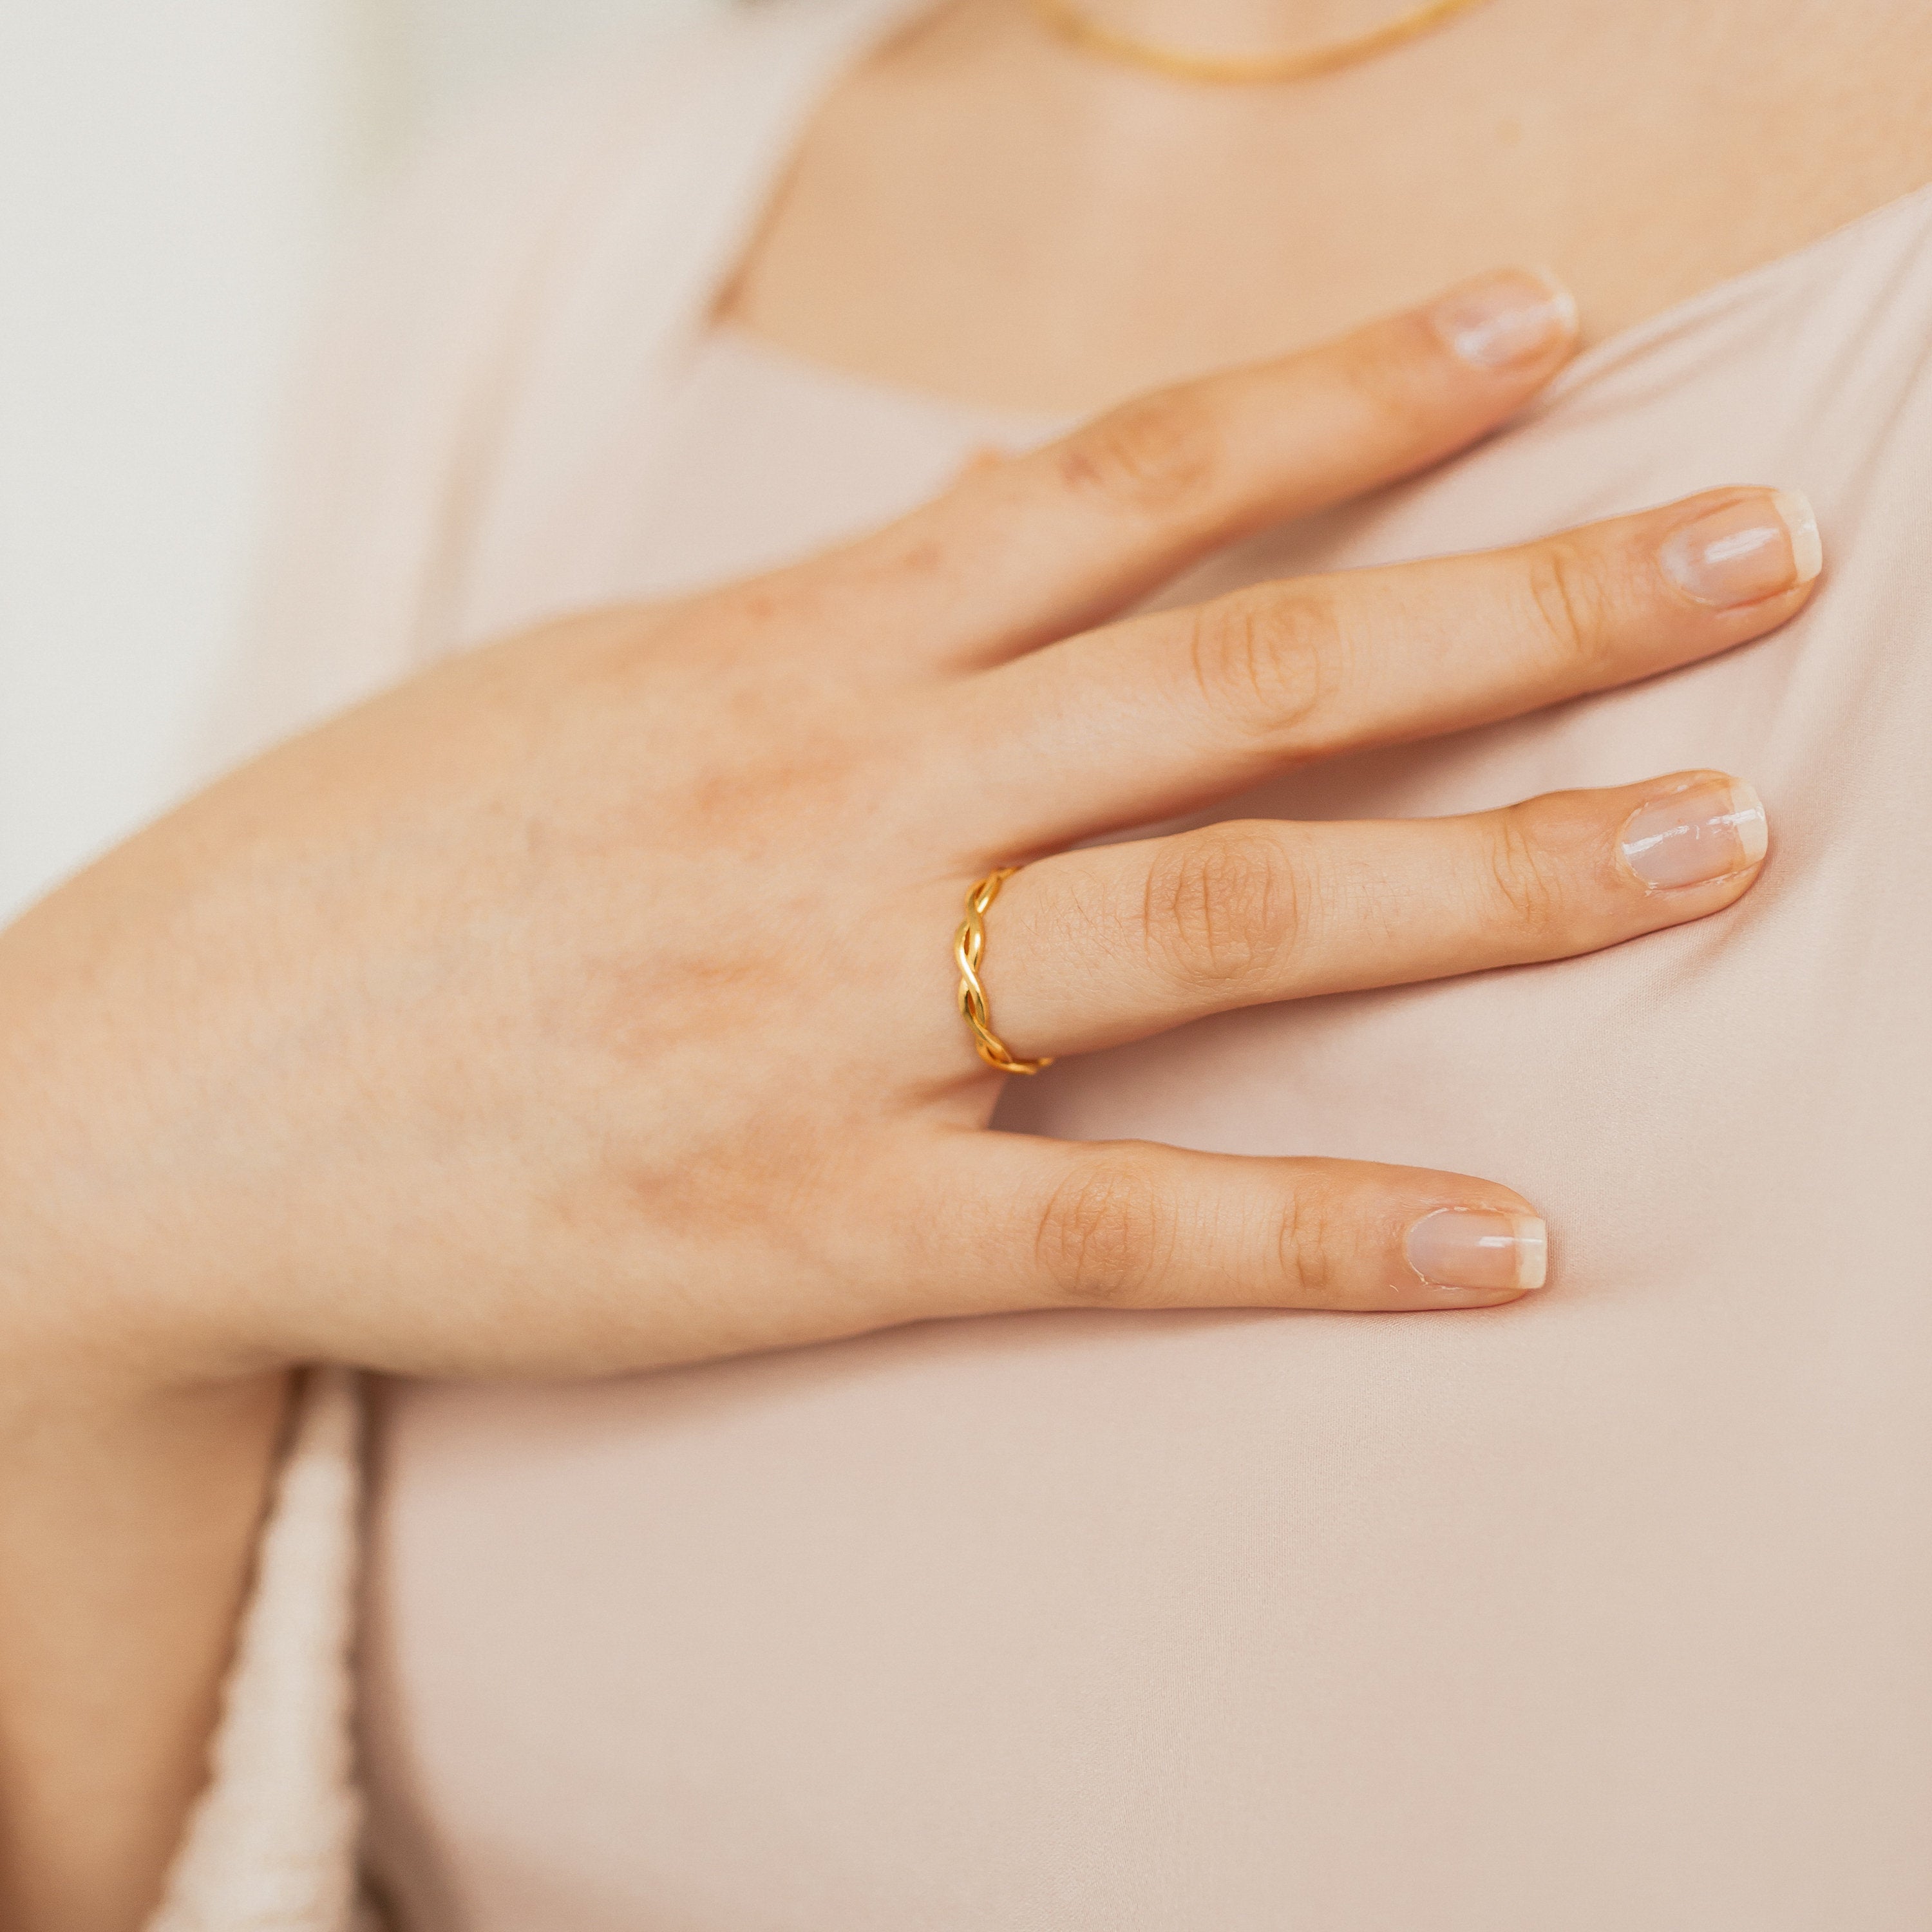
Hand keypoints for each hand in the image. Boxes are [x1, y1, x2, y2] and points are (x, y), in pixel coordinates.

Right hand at [0, 270, 1817, 1384]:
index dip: (1349, 387)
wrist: (150, 1089)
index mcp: (782, 650)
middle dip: (1521, 598)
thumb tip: (999, 580)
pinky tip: (1507, 1243)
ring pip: (1222, 914)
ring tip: (1709, 838)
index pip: (1127, 476)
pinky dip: (1320, 1231)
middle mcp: (838, 806)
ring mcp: (828, 1018)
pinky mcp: (800, 1222)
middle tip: (1757, 556)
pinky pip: (1111, 1225)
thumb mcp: (602, 688)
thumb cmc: (384, 875)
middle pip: (1245, 671)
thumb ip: (824, 645)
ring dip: (1490, 876)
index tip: (1546, 322)